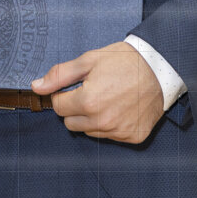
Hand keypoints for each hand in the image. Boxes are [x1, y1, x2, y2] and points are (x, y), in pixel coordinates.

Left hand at [30, 41, 163, 143]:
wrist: (160, 68)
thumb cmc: (124, 60)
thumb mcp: (89, 59)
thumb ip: (60, 74)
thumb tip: (37, 86)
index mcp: (89, 101)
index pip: (58, 107)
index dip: (64, 94)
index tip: (74, 85)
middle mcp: (102, 121)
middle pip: (70, 123)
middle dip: (75, 107)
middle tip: (91, 89)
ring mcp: (118, 132)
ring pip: (89, 131)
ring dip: (92, 117)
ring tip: (107, 96)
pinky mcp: (132, 137)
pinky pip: (110, 136)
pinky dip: (111, 124)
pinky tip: (120, 107)